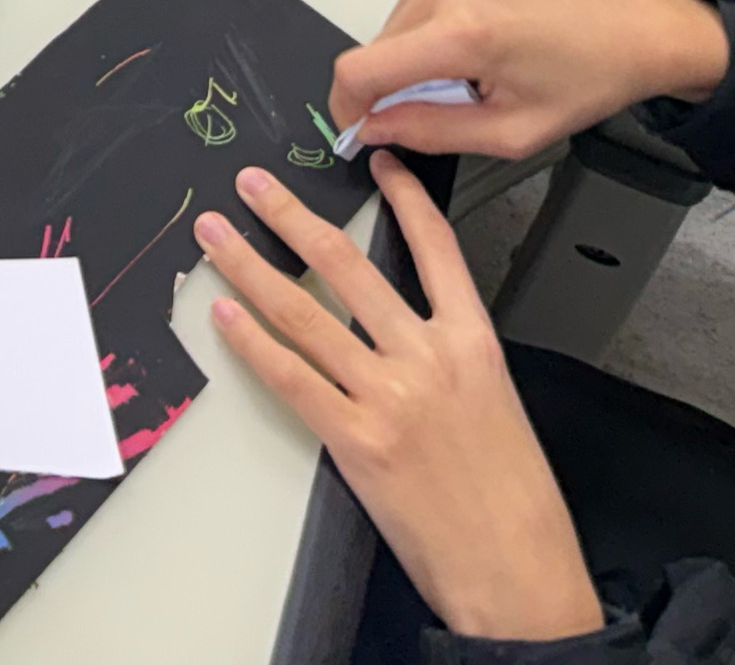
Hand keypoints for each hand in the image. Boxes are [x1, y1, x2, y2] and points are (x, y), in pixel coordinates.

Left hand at [204, 159, 601, 642]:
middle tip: (253, 185)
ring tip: (216, 236)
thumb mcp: (498, 407)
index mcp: (474, 345)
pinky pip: (290, 377)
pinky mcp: (355, 440)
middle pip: (349, 265)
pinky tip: (226, 316)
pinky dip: (252, 343)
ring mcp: (387, 396)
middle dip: (291, 216)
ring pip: (305, 312)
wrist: (517, 572)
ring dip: (250, 267)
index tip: (379, 161)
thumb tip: (405, 338)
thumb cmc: (516, 503)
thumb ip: (452, 363)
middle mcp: (427, 358)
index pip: (437, 249)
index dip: (405, 198)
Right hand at [332, 0, 732, 160]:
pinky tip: (470, 46)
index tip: (360, 130)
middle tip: (450, 106)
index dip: (347, 108)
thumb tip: (374, 129)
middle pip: (373, 52)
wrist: (623, 27)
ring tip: (470, 74)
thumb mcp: (511, 132)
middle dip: (394, 89)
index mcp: (462, 32)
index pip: (360, 70)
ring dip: (412, 63)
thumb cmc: (584, 76)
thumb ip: (430, 132)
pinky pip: (407, 9)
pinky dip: (425, 37)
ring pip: (387, 32)